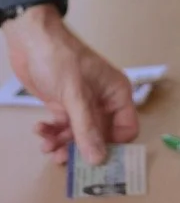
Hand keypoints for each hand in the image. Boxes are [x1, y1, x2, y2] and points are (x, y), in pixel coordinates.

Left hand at [4, 5, 138, 163]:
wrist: (31, 41)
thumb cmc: (60, 58)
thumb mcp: (75, 94)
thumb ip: (86, 128)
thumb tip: (99, 159)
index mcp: (117, 93)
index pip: (126, 128)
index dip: (114, 146)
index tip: (96, 161)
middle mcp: (103, 101)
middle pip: (99, 137)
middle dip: (81, 149)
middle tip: (62, 159)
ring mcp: (83, 105)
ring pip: (78, 136)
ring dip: (62, 143)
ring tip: (46, 145)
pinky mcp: (64, 106)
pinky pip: (62, 129)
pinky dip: (51, 133)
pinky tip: (40, 130)